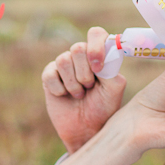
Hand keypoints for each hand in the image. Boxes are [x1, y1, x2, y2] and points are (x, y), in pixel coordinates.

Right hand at [42, 26, 125, 151]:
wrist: (85, 129)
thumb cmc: (103, 108)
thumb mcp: (114, 90)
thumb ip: (111, 70)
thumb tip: (98, 58)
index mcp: (100, 55)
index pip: (96, 34)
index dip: (95, 47)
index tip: (98, 68)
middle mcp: (82, 56)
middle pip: (78, 47)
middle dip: (84, 73)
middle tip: (89, 87)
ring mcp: (65, 64)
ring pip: (63, 59)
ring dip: (73, 84)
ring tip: (79, 94)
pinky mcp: (49, 75)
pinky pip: (50, 73)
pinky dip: (59, 89)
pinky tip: (65, 96)